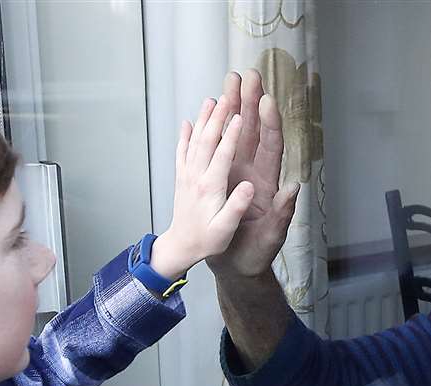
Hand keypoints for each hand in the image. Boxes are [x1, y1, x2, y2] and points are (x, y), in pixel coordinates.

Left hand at [152, 94, 258, 280]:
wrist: (181, 247)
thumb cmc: (207, 241)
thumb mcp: (225, 230)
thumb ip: (236, 208)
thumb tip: (250, 188)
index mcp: (211, 188)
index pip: (222, 156)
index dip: (232, 135)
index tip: (240, 116)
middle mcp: (197, 177)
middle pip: (208, 140)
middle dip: (219, 116)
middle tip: (229, 94)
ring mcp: (187, 175)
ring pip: (195, 141)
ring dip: (204, 119)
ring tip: (212, 99)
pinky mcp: (182, 177)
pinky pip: (182, 151)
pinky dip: (184, 135)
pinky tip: (187, 122)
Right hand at [205, 69, 299, 279]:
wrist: (236, 266)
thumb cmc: (257, 254)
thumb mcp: (272, 237)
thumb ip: (283, 214)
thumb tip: (293, 189)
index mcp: (267, 184)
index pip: (271, 148)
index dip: (270, 124)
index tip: (266, 100)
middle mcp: (253, 173)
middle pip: (254, 132)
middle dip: (251, 103)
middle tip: (248, 75)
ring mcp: (236, 174)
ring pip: (236, 135)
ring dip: (234, 108)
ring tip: (228, 82)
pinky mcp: (220, 180)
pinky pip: (217, 149)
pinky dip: (215, 130)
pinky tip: (208, 112)